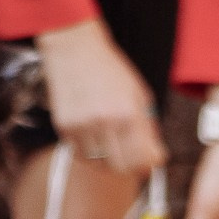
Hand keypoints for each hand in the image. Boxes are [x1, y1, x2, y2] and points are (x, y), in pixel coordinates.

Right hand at [34, 19, 165, 176]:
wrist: (75, 51)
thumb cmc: (109, 70)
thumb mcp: (138, 93)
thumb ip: (146, 125)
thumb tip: (153, 154)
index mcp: (128, 113)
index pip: (142, 157)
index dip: (150, 164)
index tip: (152, 161)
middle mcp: (104, 123)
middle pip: (120, 167)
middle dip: (130, 167)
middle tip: (134, 159)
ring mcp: (82, 127)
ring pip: (99, 164)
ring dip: (109, 160)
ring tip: (114, 145)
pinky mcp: (64, 128)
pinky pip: (80, 154)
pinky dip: (90, 153)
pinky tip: (96, 139)